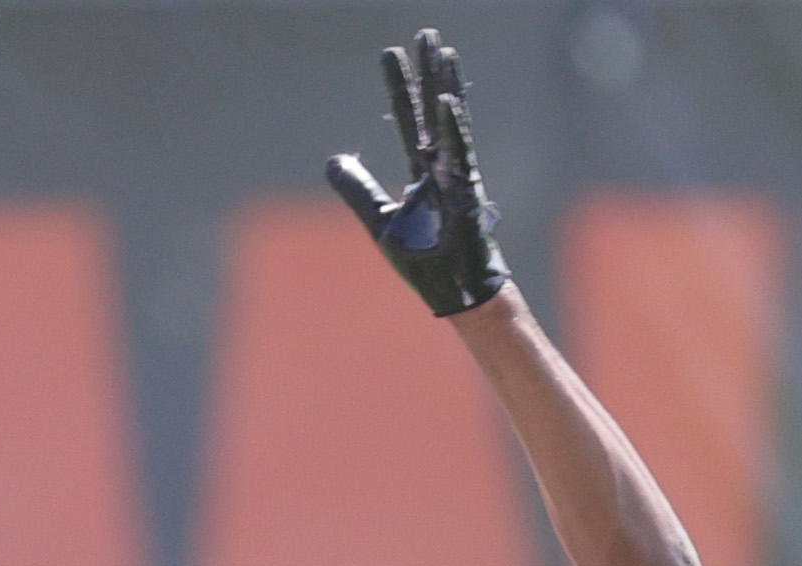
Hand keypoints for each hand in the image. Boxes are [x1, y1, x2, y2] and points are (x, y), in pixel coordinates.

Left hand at [326, 27, 509, 317]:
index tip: (391, 53)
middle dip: (426, 72)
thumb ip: (359, 191)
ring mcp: (457, 177)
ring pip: (449, 121)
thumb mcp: (381, 224)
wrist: (454, 296)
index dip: (399, 88)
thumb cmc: (425, 267)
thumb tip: (333, 160)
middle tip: (425, 33)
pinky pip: (459, 155)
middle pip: (430, 110)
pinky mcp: (467, 193)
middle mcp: (441, 169)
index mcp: (422, 175)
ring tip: (441, 49)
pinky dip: (452, 129)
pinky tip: (446, 100)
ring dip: (444, 85)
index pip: (406, 121)